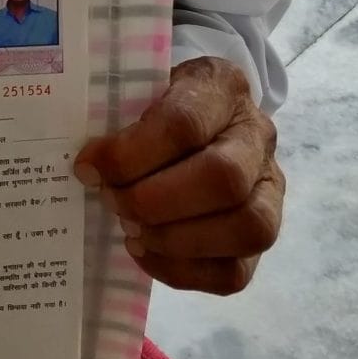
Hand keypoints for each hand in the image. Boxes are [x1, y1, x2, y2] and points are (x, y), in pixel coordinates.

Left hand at [74, 56, 282, 295]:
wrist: (194, 118)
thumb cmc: (155, 104)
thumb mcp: (138, 90)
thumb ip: (116, 117)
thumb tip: (88, 168)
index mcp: (222, 88)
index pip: (184, 123)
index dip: (131, 154)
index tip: (88, 167)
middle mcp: (257, 136)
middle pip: (223, 179)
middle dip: (155, 201)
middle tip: (112, 202)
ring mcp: (270, 188)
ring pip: (247, 228)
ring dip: (176, 240)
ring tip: (131, 231)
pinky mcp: (263, 233)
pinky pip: (236, 271)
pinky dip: (183, 270)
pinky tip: (146, 252)